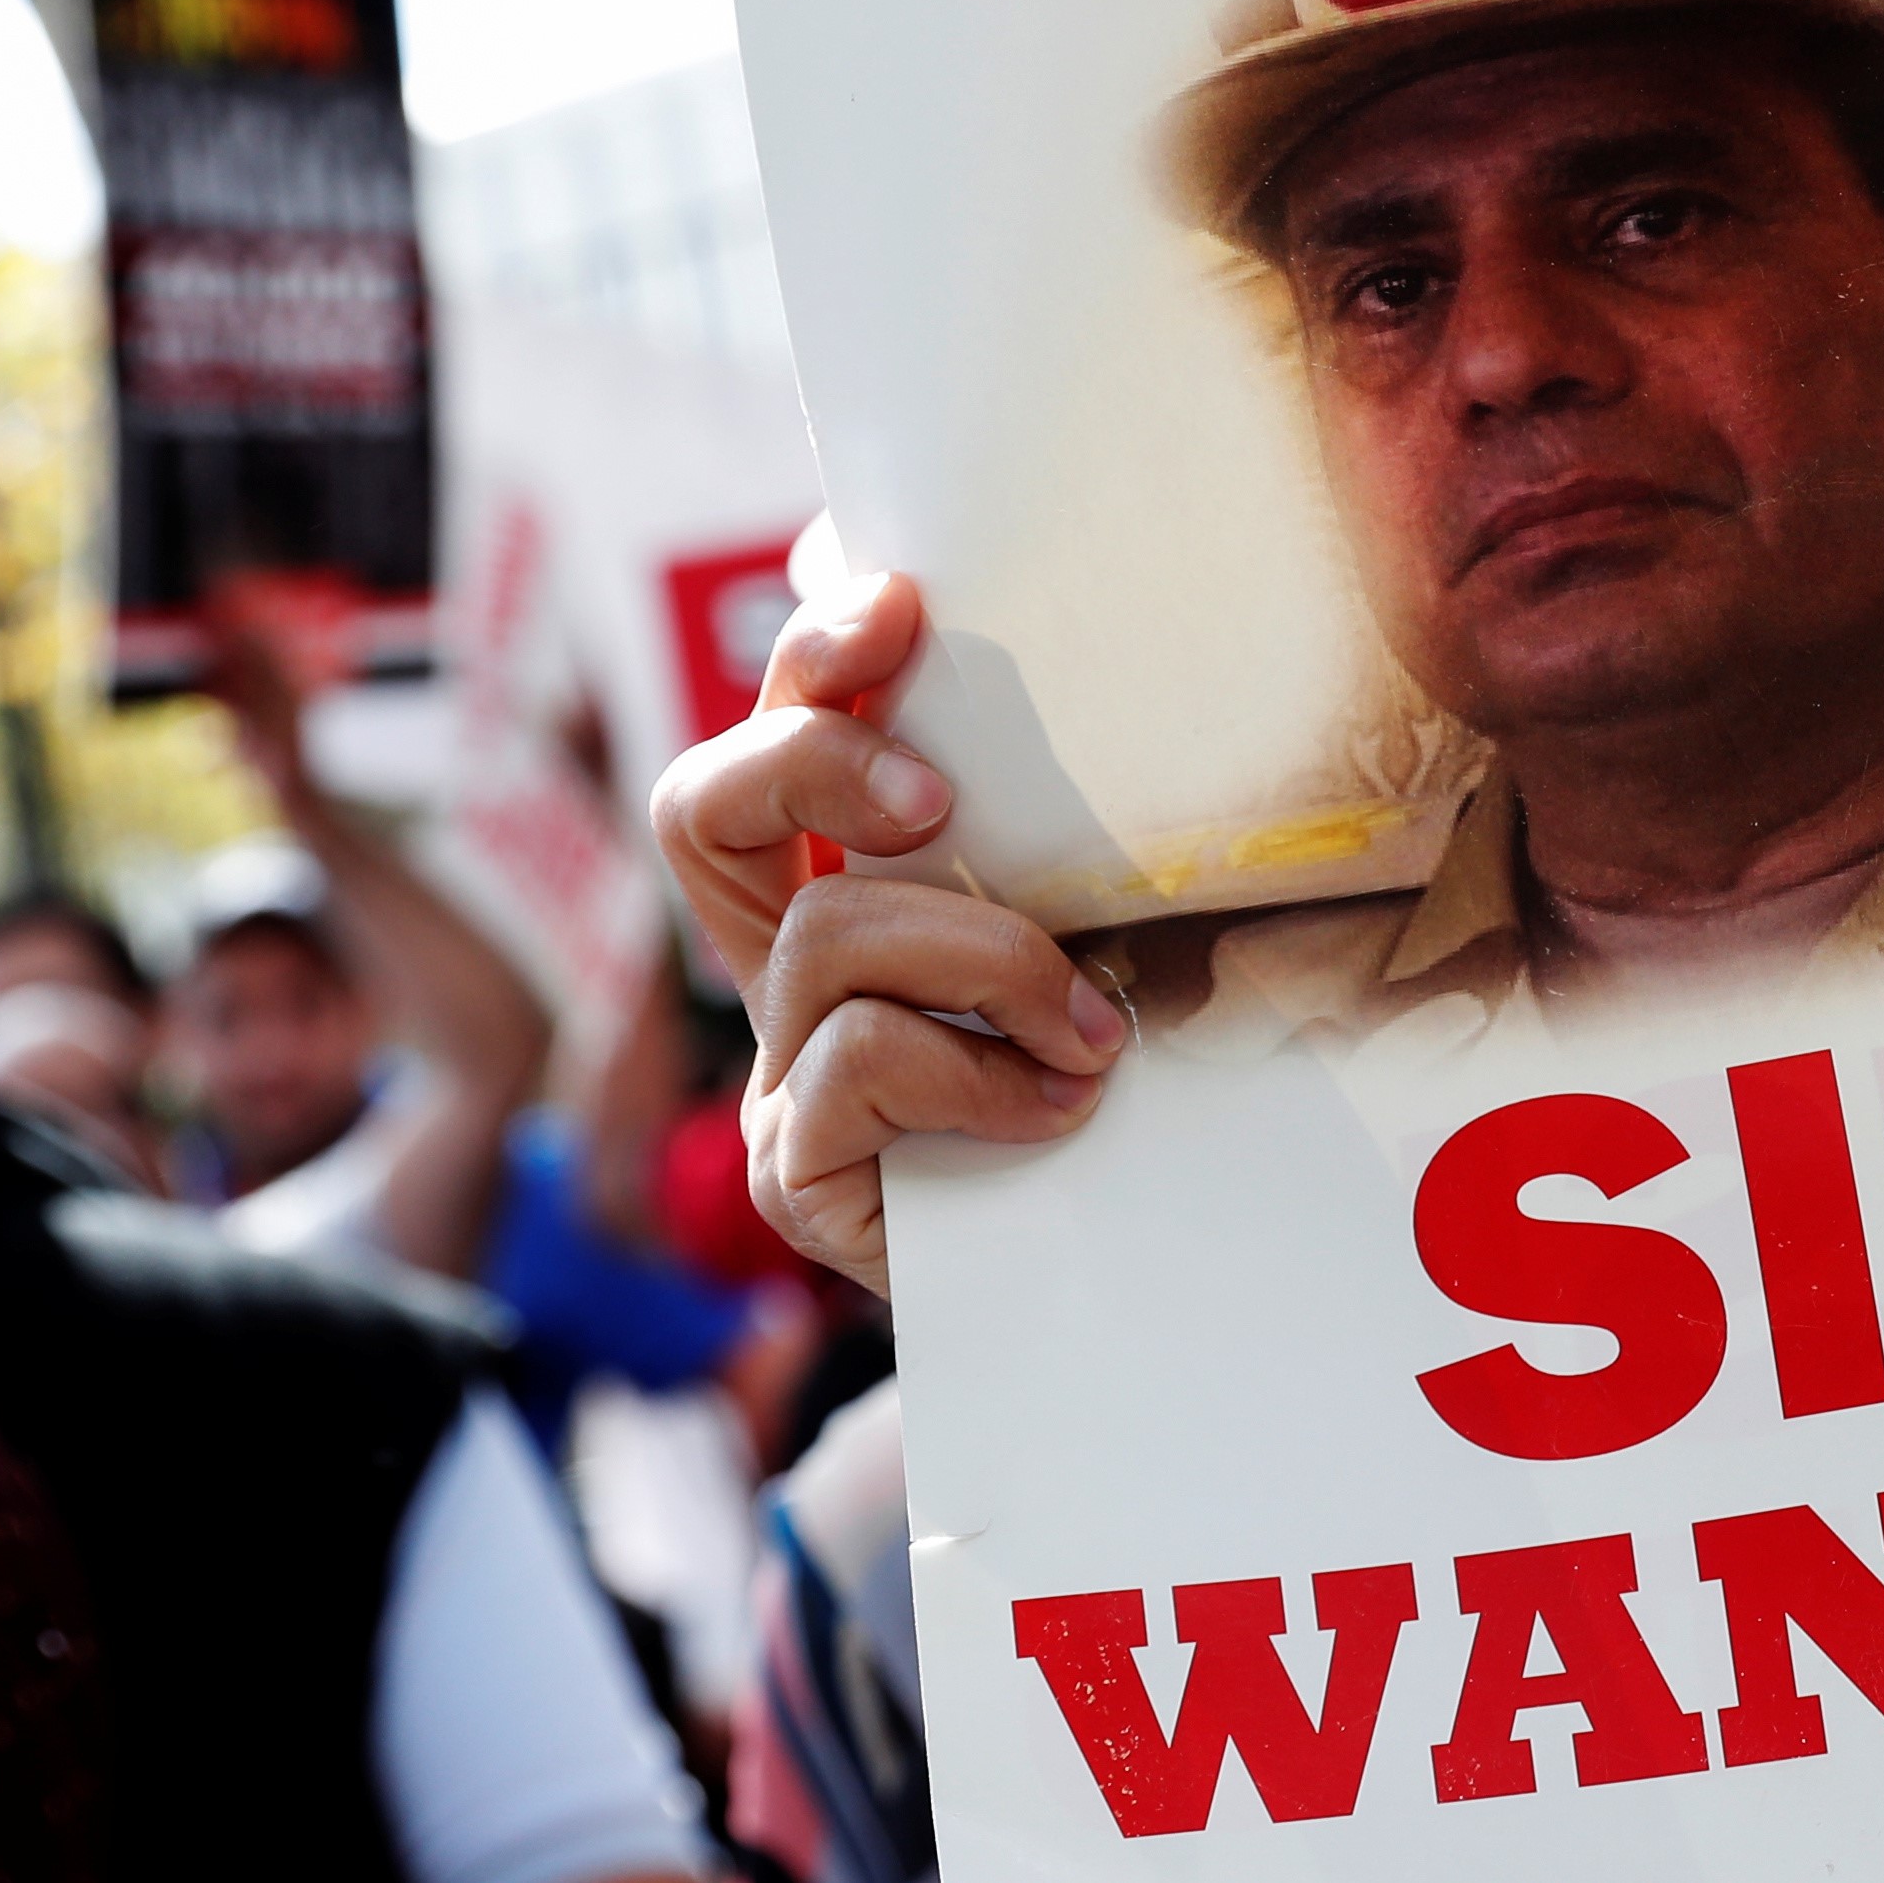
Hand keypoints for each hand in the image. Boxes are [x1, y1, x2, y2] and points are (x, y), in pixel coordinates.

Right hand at [646, 572, 1124, 1292]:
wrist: (1113, 1284)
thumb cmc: (1118, 1083)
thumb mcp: (1112, 933)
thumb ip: (1085, 840)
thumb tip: (1181, 694)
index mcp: (847, 879)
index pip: (776, 732)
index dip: (808, 657)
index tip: (897, 600)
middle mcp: (786, 965)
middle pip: (702, 803)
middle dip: (817, 761)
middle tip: (939, 798)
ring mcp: (775, 1068)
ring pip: (827, 930)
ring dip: (987, 958)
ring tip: (1091, 1026)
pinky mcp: (793, 1168)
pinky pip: (857, 1063)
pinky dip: (978, 1072)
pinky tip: (1058, 1102)